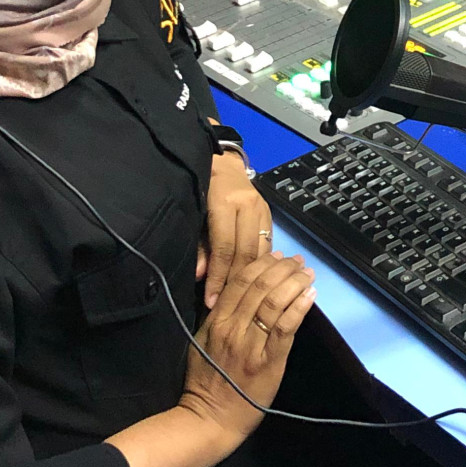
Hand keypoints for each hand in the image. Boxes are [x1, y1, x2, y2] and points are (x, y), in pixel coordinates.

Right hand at [178, 251, 315, 444]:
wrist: (210, 418)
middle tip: (298, 261)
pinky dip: (299, 307)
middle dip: (283, 268)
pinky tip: (310, 295)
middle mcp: (233, 328)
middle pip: (261, 286)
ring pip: (274, 302)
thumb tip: (240, 291)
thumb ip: (220, 316)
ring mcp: (251, 344)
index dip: (262, 263)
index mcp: (216, 321)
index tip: (278, 255)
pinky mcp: (269, 361)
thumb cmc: (206, 381)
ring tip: (308, 274)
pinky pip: (285, 326)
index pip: (240, 281)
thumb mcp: (203, 342)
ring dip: (295, 282)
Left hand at [194, 151, 272, 309]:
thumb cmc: (202, 189)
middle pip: (245, 253)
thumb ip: (199, 245)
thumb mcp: (196, 214)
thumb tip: (200, 275)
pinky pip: (267, 245)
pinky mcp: (270, 214)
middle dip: (234, 281)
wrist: (222, 163)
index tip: (211, 300)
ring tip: (239, 297)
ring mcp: (263, 209)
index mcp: (226, 204)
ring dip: (250, 277)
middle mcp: (248, 206)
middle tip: (224, 304)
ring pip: (261, 251)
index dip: (218, 277)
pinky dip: (259, 264)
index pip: (224, 249)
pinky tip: (252, 280)